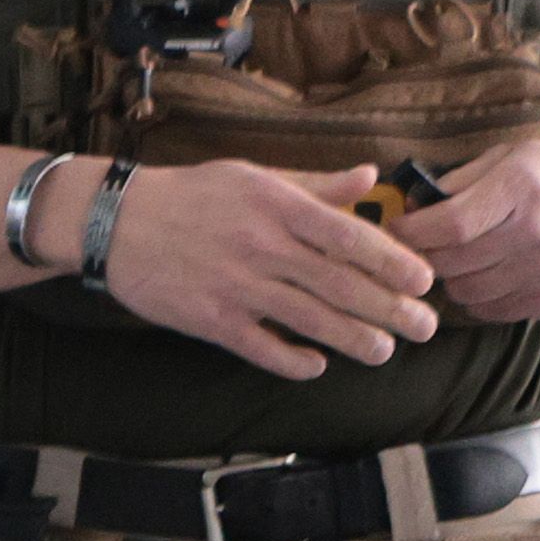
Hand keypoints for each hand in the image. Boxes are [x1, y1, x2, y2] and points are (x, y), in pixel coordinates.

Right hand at [91, 159, 436, 375]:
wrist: (114, 222)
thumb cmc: (189, 194)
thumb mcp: (254, 176)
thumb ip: (315, 185)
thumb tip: (370, 177)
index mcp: (278, 207)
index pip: (350, 236)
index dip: (393, 262)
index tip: (424, 281)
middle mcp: (262, 247)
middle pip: (340, 284)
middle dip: (390, 310)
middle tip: (424, 328)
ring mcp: (236, 286)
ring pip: (310, 320)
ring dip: (353, 340)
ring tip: (384, 352)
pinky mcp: (209, 319)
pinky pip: (261, 348)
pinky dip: (293, 360)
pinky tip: (316, 365)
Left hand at [391, 139, 539, 323]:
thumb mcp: (515, 157)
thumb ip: (461, 180)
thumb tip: (412, 205)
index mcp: (523, 188)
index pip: (449, 225)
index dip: (411, 232)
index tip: (396, 229)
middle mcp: (536, 233)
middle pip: (451, 262)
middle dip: (425, 255)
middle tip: (422, 246)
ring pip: (465, 291)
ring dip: (451, 278)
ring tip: (458, 259)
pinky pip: (491, 310)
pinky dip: (478, 296)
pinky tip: (486, 274)